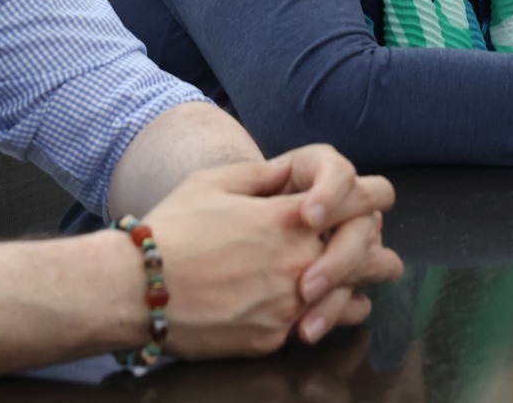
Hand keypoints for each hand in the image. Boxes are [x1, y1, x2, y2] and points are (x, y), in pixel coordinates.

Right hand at [143, 153, 401, 358]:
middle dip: (376, 252)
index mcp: (291, 216)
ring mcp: (291, 305)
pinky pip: (315, 330)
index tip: (365, 205)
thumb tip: (294, 173)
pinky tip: (299, 309)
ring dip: (352, 290)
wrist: (135, 288)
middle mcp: (300, 260)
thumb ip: (265, 174)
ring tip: (342, 284)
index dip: (370, 201)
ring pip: (355, 302)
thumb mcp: (215, 182)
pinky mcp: (275, 338)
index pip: (364, 201)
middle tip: (371, 251)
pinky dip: (313, 319)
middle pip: (376, 259)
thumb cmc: (171, 229)